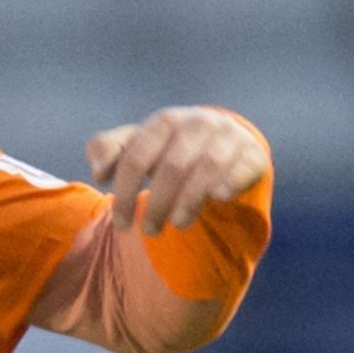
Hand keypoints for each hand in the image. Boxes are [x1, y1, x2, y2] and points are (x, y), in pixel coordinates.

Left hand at [87, 107, 267, 236]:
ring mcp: (229, 136)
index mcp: (165, 121)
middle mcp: (199, 123)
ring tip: (177, 224)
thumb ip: (106, 150)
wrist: (219, 141)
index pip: (136, 160)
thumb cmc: (166, 148)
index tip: (120, 224)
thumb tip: (100, 172)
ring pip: (207, 170)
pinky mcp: (253, 153)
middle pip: (172, 168)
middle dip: (156, 206)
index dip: (124, 195)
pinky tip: (217, 198)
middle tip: (149, 230)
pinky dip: (229, 183)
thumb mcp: (134, 146)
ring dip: (188, 203)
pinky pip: (243, 169)